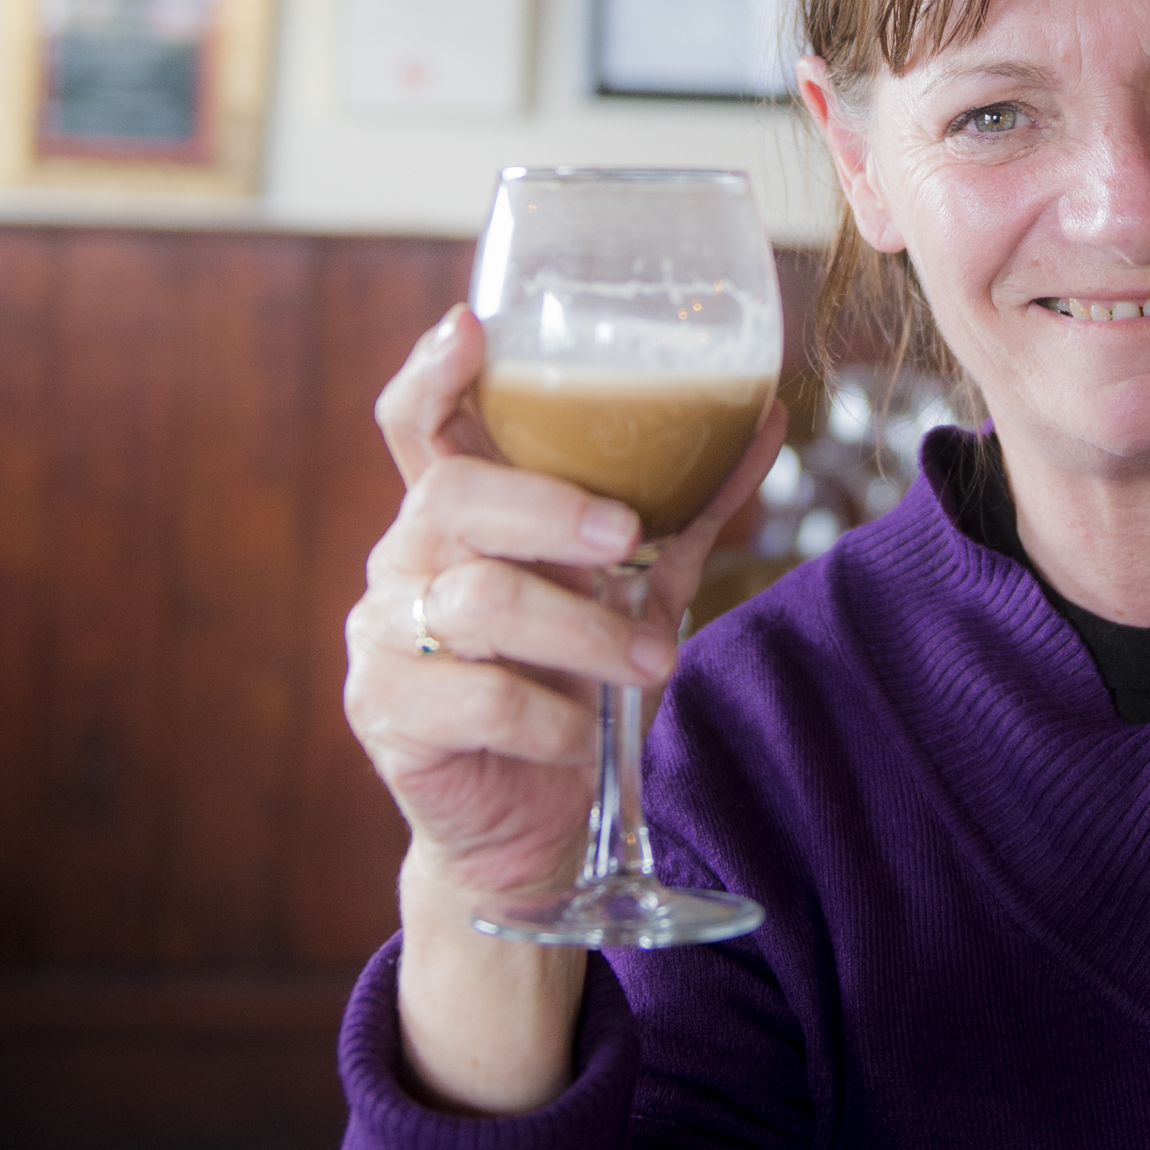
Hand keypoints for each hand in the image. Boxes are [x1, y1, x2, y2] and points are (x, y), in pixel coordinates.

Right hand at [345, 305, 788, 924]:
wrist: (537, 822)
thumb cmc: (578, 681)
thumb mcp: (640, 584)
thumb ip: (686, 505)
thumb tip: (765, 412)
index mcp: (457, 510)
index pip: (418, 420)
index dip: (435, 370)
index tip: (472, 326)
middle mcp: (407, 556)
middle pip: (453, 494)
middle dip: (546, 507)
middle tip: (625, 537)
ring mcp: (384, 632)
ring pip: (476, 600)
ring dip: (580, 629)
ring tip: (651, 662)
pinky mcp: (386, 711)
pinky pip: (477, 696)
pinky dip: (549, 716)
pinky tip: (581, 735)